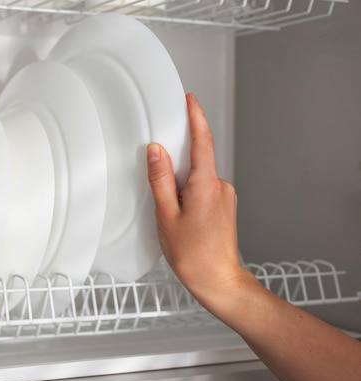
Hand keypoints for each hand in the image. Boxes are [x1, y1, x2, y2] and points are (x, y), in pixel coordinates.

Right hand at [146, 93, 252, 310]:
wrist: (218, 281)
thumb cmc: (193, 255)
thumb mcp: (166, 216)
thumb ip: (160, 180)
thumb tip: (155, 151)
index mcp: (207, 185)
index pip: (203, 141)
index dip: (196, 117)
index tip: (190, 100)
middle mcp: (221, 186)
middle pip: (197, 158)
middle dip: (177, 159)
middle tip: (161, 174)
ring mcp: (225, 197)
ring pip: (198, 176)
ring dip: (181, 181)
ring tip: (168, 208)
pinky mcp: (224, 206)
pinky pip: (203, 188)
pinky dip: (188, 191)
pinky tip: (178, 212)